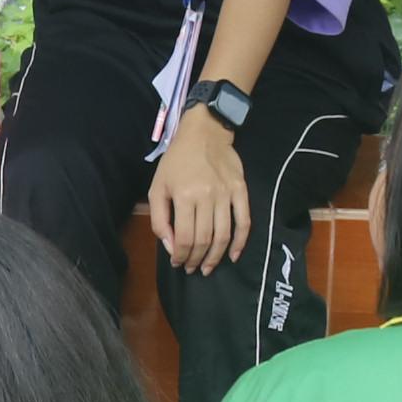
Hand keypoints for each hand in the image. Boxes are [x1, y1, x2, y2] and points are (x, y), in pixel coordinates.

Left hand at [149, 112, 250, 273]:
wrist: (205, 133)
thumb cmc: (177, 161)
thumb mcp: (158, 187)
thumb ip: (159, 219)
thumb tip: (171, 246)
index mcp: (184, 196)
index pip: (184, 237)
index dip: (181, 256)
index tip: (178, 264)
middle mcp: (207, 197)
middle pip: (204, 239)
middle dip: (196, 259)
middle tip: (191, 268)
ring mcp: (226, 195)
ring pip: (223, 235)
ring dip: (215, 256)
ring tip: (207, 267)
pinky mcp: (241, 191)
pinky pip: (244, 222)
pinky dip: (240, 242)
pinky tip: (233, 256)